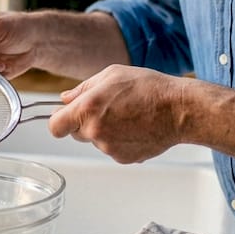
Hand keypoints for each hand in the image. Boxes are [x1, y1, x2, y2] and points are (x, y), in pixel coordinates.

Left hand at [50, 65, 186, 163]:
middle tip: (107, 108)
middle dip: (85, 122)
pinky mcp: (124, 158)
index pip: (55, 126)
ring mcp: (109, 148)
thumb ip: (82, 88)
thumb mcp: (111, 75)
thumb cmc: (148, 88)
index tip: (65, 115)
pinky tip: (136, 126)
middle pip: (75, 133)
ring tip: (128, 114)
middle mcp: (95, 132)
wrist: (179, 109)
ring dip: (105, 130)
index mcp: (87, 109)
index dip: (59, 120)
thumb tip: (65, 98)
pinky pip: (113, 149)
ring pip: (96, 141)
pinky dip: (120, 140)